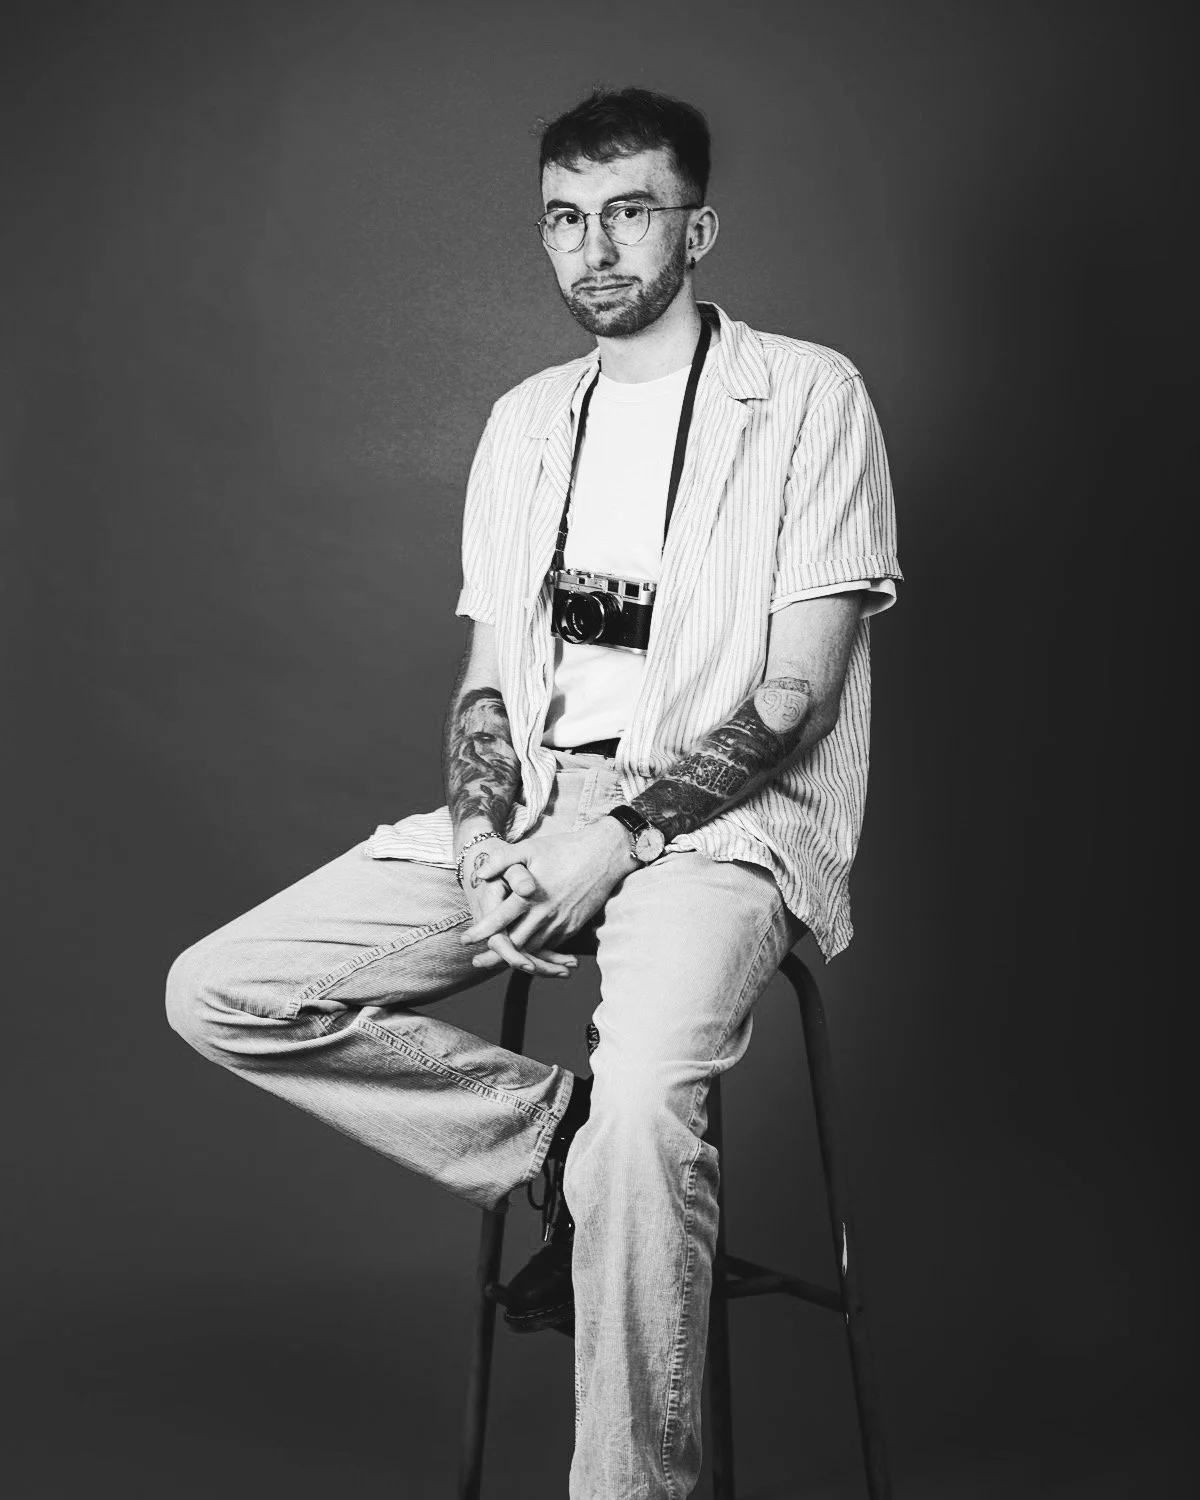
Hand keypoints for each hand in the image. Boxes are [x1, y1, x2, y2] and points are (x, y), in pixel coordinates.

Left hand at [460, 821, 632, 970]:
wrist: (604, 855)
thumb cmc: (564, 849)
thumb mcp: (530, 848)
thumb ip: (503, 859)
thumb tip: (479, 874)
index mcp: (530, 895)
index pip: (499, 920)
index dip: (481, 931)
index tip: (465, 939)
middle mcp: (544, 914)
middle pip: (515, 944)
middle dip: (495, 956)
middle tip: (477, 962)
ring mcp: (561, 923)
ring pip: (534, 950)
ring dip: (516, 959)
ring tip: (499, 962)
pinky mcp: (573, 926)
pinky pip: (551, 947)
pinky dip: (538, 954)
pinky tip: (528, 955)